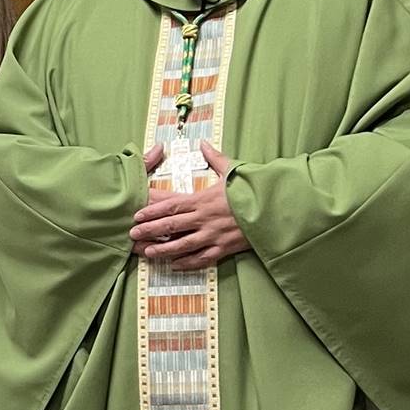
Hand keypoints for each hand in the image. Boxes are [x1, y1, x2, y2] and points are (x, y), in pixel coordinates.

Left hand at [130, 141, 249, 270]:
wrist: (276, 208)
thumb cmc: (254, 189)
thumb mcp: (233, 170)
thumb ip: (215, 158)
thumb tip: (203, 143)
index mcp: (203, 199)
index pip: (171, 206)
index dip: (152, 211)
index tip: (137, 215)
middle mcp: (205, 218)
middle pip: (171, 226)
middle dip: (150, 231)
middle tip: (133, 234)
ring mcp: (214, 235)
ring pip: (183, 245)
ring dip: (164, 249)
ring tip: (148, 252)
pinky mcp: (225, 248)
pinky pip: (202, 258)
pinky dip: (187, 262)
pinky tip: (175, 265)